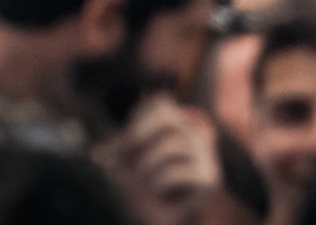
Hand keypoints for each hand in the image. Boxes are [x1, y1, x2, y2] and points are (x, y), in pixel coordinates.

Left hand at [101, 96, 220, 224]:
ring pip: (171, 144)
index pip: (160, 103)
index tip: (127, 144)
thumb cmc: (144, 192)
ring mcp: (206, 156)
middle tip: (132, 158)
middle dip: (142, 137)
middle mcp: (196, 135)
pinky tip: (161, 195)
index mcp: (179, 125)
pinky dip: (160, 184)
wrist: (162, 222)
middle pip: (168, 116)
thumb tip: (107, 140)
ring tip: (147, 182)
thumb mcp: (127, 163)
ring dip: (148, 166)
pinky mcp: (208, 180)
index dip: (138, 121)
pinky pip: (177, 172)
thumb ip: (122, 143)